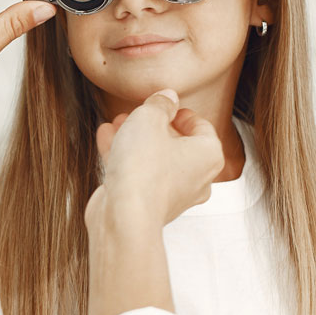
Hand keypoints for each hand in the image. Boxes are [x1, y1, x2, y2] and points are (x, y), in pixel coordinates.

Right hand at [85, 89, 222, 240]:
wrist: (124, 217)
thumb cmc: (143, 168)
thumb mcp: (149, 118)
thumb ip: (159, 103)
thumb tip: (166, 97)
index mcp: (208, 155)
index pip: (201, 125)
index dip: (178, 110)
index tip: (161, 104)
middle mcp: (197, 178)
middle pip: (178, 143)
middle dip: (153, 125)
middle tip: (136, 112)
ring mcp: (174, 195)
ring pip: (156, 159)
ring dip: (135, 139)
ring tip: (117, 123)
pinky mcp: (150, 206)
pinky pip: (141, 175)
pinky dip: (126, 157)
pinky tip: (106, 138)